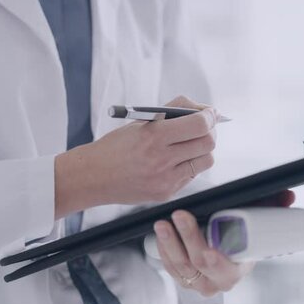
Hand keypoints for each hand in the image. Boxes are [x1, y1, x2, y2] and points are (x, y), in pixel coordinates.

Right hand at [54, 96, 217, 217]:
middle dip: (210, 131)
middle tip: (203, 127)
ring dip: (202, 150)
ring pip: (205, 161)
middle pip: (208, 143)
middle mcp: (161, 159)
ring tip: (188, 145)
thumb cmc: (117, 145)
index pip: (199, 124)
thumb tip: (205, 110)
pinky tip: (173, 161)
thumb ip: (173, 110)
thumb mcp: (141, 120)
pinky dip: (189, 165)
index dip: (210, 116)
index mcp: (154, 135)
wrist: (93, 176)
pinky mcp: (166, 193)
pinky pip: (191, 175)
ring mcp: (165, 179)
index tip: (209, 113)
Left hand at [153, 190, 295, 296]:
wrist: (226, 255)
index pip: (223, 269)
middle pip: (197, 264)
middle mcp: (214, 282)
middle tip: (180, 216)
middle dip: (187, 239)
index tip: (207, 249)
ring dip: (169, 243)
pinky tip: (159, 234)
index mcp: (234, 272)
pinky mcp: (181, 277)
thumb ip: (272, 207)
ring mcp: (195, 282)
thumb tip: (288, 195)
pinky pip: (169, 266)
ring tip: (162, 223)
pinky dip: (163, 249)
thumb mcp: (256, 224)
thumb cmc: (241, 239)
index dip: (215, 261)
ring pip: (179, 265)